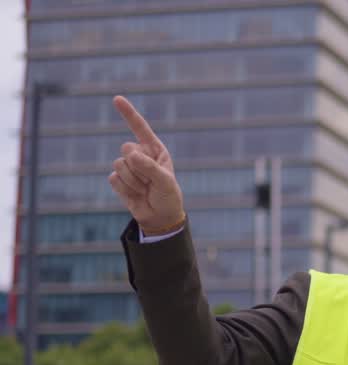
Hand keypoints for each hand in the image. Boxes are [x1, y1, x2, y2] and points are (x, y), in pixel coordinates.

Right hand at [108, 96, 184, 234]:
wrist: (160, 217)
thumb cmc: (168, 197)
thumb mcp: (165, 182)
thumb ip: (150, 167)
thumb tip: (130, 155)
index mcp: (155, 150)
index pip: (140, 129)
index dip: (129, 114)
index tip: (116, 98)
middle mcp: (140, 155)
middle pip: (126, 149)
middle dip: (138, 167)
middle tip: (151, 181)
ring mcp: (128, 167)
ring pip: (119, 164)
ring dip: (133, 180)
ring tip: (145, 189)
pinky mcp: (118, 179)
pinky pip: (113, 178)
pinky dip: (125, 189)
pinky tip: (135, 194)